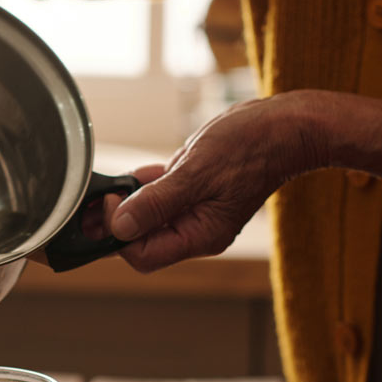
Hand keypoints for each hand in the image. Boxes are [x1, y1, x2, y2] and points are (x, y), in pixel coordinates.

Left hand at [109, 93, 321, 272]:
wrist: (286, 126)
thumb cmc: (253, 147)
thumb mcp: (198, 172)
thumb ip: (157, 202)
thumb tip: (119, 226)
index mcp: (200, 235)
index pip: (143, 255)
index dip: (119, 234)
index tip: (110, 201)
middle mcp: (196, 228)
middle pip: (141, 241)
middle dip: (114, 222)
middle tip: (95, 199)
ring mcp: (195, 209)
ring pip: (147, 217)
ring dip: (125, 203)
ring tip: (106, 188)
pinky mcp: (194, 189)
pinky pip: (160, 194)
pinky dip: (142, 185)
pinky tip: (130, 176)